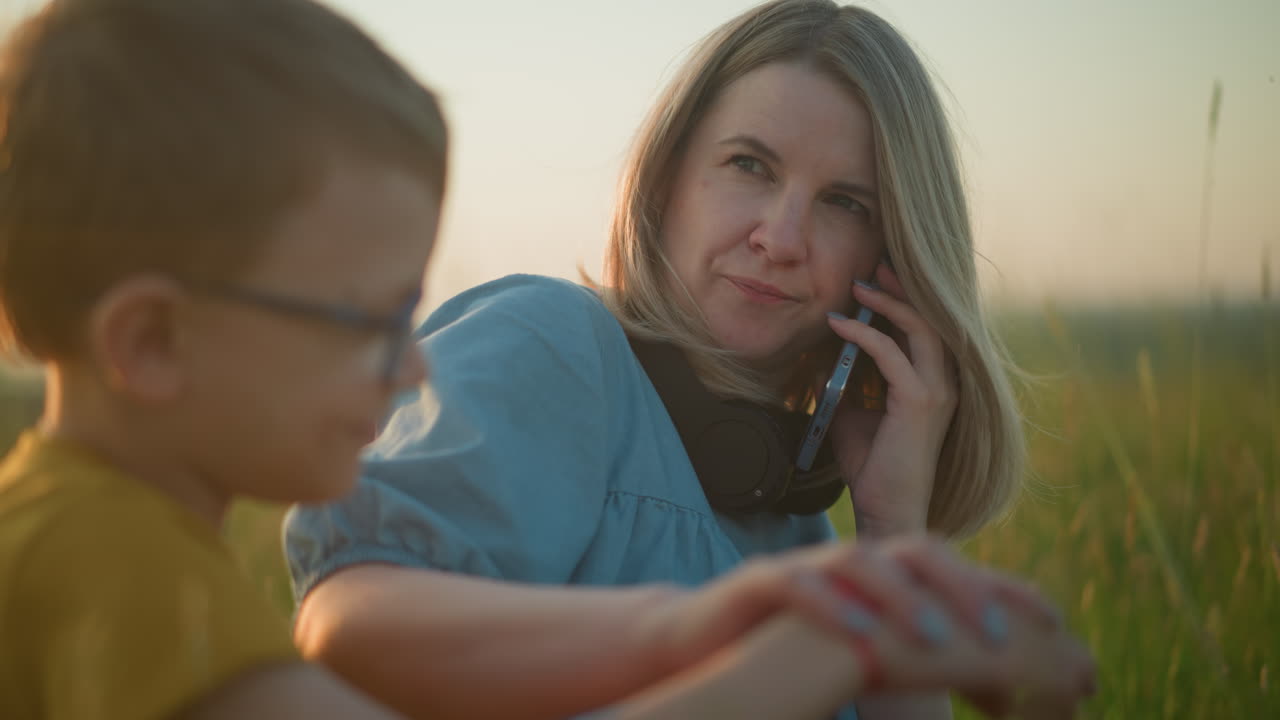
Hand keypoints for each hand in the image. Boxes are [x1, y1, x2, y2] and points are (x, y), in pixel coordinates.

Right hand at [635, 536, 1075, 694]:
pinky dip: (829, 606)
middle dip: (963, 587)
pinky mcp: (758, 582)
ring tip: (934, 638)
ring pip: (860, 561)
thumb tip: (989, 689)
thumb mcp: (858, 656)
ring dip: (901, 598)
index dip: (1000, 586)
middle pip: (916, 552)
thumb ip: (910, 659)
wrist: (699, 640)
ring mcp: (804, 567)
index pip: (950, 570)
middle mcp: (848, 564)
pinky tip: (857, 634)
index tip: (1051, 617)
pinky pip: (795, 585)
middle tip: (999, 632)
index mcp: (877, 579)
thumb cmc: (785, 651)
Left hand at [826, 261, 957, 535]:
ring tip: (859, 285)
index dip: (902, 302)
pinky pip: (890, 353)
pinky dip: (864, 333)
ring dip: (888, 302)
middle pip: (931, 319)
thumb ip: (846, 387)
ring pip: (920, 328)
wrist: (887, 511)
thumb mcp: (854, 417)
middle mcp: (943, 384)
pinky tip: (836, 324)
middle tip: (873, 266)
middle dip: (903, 289)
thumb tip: (822, 360)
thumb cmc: (874, 469)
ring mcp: (937, 391)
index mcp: (934, 385)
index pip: (924, 331)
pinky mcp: (919, 401)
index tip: (874, 280)